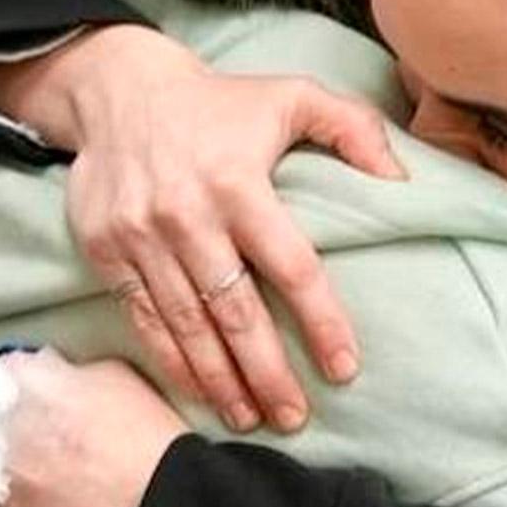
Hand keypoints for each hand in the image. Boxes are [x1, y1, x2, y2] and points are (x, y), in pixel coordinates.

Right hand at [0, 23, 405, 433]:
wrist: (118, 89)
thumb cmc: (221, 100)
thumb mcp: (293, 94)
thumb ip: (353, 128)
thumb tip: (400, 182)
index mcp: (238, 182)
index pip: (290, 266)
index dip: (320, 321)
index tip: (344, 366)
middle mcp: (188, 216)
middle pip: (236, 312)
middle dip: (268, 373)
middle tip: (295, 417)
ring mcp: (141, 237)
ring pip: (188, 325)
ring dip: (221, 379)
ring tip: (251, 418)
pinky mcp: (106, 251)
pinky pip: (144, 319)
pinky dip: (172, 360)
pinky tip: (199, 390)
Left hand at [0, 350, 189, 506]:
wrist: (153, 499)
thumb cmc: (145, 440)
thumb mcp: (118, 377)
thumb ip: (76, 371)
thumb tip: (61, 376)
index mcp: (33, 375)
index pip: (5, 363)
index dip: (17, 375)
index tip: (25, 384)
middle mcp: (3, 415)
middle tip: (0, 411)